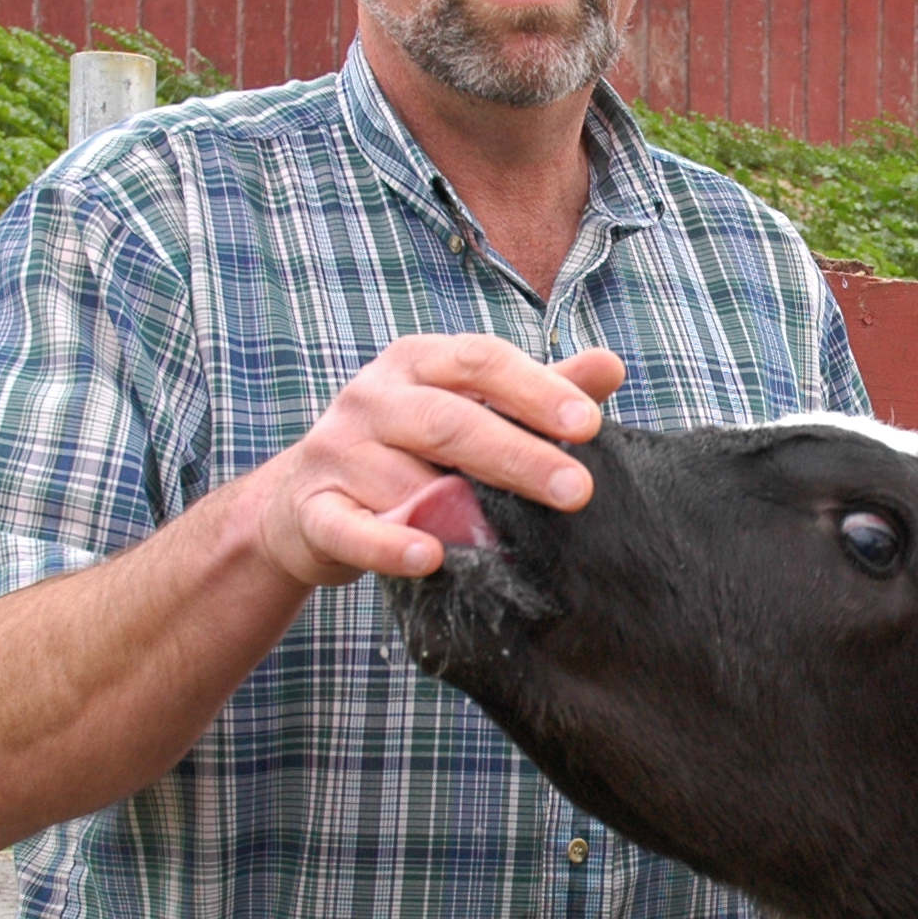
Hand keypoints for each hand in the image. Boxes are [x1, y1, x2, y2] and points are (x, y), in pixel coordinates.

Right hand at [248, 334, 626, 585]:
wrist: (306, 505)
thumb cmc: (408, 451)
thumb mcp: (469, 411)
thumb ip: (536, 392)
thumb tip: (611, 365)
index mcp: (417, 362)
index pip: (480, 361)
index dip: (536, 390)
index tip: (588, 425)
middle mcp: (373, 397)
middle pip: (449, 421)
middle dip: (517, 456)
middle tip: (576, 491)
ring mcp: (337, 451)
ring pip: (405, 480)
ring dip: (461, 512)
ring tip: (513, 540)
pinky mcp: (314, 510)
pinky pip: (352, 528)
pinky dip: (390, 545)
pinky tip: (431, 557)